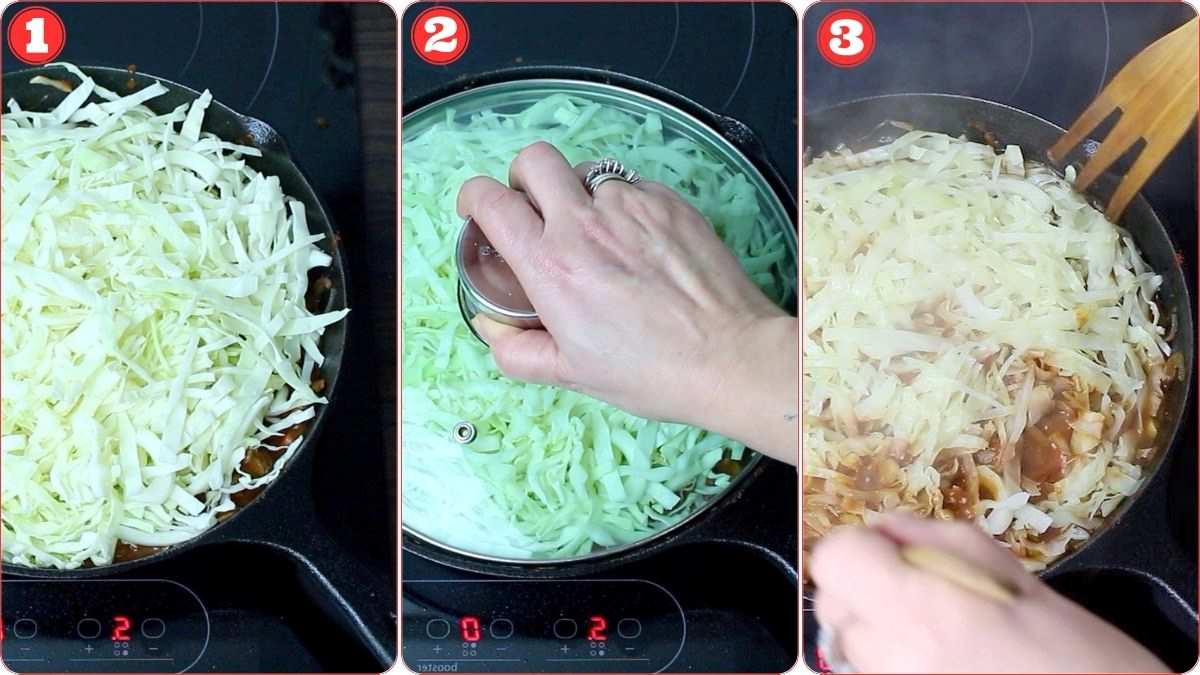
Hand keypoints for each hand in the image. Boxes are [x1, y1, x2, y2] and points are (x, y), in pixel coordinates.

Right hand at [456, 142, 797, 461]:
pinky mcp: (669, 202)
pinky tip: (640, 244)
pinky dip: (625, 206)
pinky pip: (632, 186)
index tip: (477, 212)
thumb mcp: (571, 373)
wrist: (728, 357)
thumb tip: (493, 328)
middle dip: (524, 177)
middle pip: (534, 159)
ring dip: (580, 195)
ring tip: (598, 235)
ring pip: (588, 172)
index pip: (490, 200)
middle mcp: (585, 223)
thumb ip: (518, 350)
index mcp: (550, 264)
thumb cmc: (651, 371)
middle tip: (535, 209)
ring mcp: (631, 205)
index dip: (473, 197)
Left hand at [810, 514, 1169, 672]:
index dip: (859, 549)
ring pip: (851, 643)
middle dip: (866, 589)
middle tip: (924, 594)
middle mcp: (892, 656)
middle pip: (833, 603)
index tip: (892, 553)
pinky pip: (872, 672)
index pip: (833, 559)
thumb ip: (936, 540)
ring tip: (944, 635)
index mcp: (920, 608)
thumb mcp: (1014, 575)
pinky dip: (894, 660)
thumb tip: (886, 528)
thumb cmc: (1078, 656)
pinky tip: (944, 660)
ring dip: (880, 629)